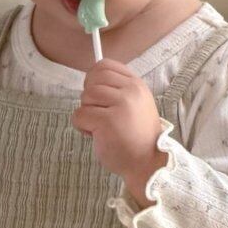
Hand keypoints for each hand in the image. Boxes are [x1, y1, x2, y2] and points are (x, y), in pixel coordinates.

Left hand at [71, 59, 167, 204]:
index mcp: (137, 85)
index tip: (96, 94)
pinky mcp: (107, 121)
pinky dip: (82, 127)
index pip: (105, 65)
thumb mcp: (135, 105)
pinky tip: (97, 135)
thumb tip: (91, 78)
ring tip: (100, 126)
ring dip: (86, 113)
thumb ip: (118, 90)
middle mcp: (130, 91)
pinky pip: (79, 115)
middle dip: (88, 96)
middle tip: (97, 113)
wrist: (147, 163)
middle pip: (92, 79)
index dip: (93, 77)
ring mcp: (120, 105)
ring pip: (85, 96)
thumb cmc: (136, 137)